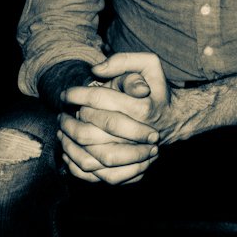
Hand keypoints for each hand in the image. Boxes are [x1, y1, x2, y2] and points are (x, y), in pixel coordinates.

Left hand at [58, 52, 169, 183]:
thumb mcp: (149, 64)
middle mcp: (139, 134)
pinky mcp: (132, 170)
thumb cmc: (157, 89)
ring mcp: (136, 155)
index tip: (65, 94)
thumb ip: (124, 60)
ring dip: (70, 146)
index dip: (77, 95)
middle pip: (91, 133)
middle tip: (61, 114)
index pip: (100, 101)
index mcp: (142, 108)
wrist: (175, 118)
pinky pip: (101, 176)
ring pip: (93, 158)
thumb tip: (96, 70)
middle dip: (69, 122)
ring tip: (62, 132)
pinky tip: (71, 153)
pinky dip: (81, 168)